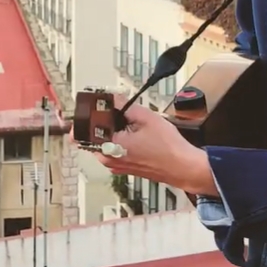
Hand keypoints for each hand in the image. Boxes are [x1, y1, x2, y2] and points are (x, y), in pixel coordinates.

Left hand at [89, 95, 217, 196]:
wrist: (183, 167)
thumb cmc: (168, 148)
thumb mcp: (146, 117)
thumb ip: (124, 106)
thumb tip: (112, 98)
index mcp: (109, 147)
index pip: (83, 130)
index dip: (88, 114)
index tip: (95, 105)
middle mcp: (108, 159)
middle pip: (92, 135)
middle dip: (102, 121)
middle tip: (117, 113)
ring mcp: (115, 165)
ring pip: (102, 142)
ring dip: (111, 130)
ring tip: (130, 124)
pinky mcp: (123, 167)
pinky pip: (112, 150)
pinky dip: (118, 140)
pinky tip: (135, 135)